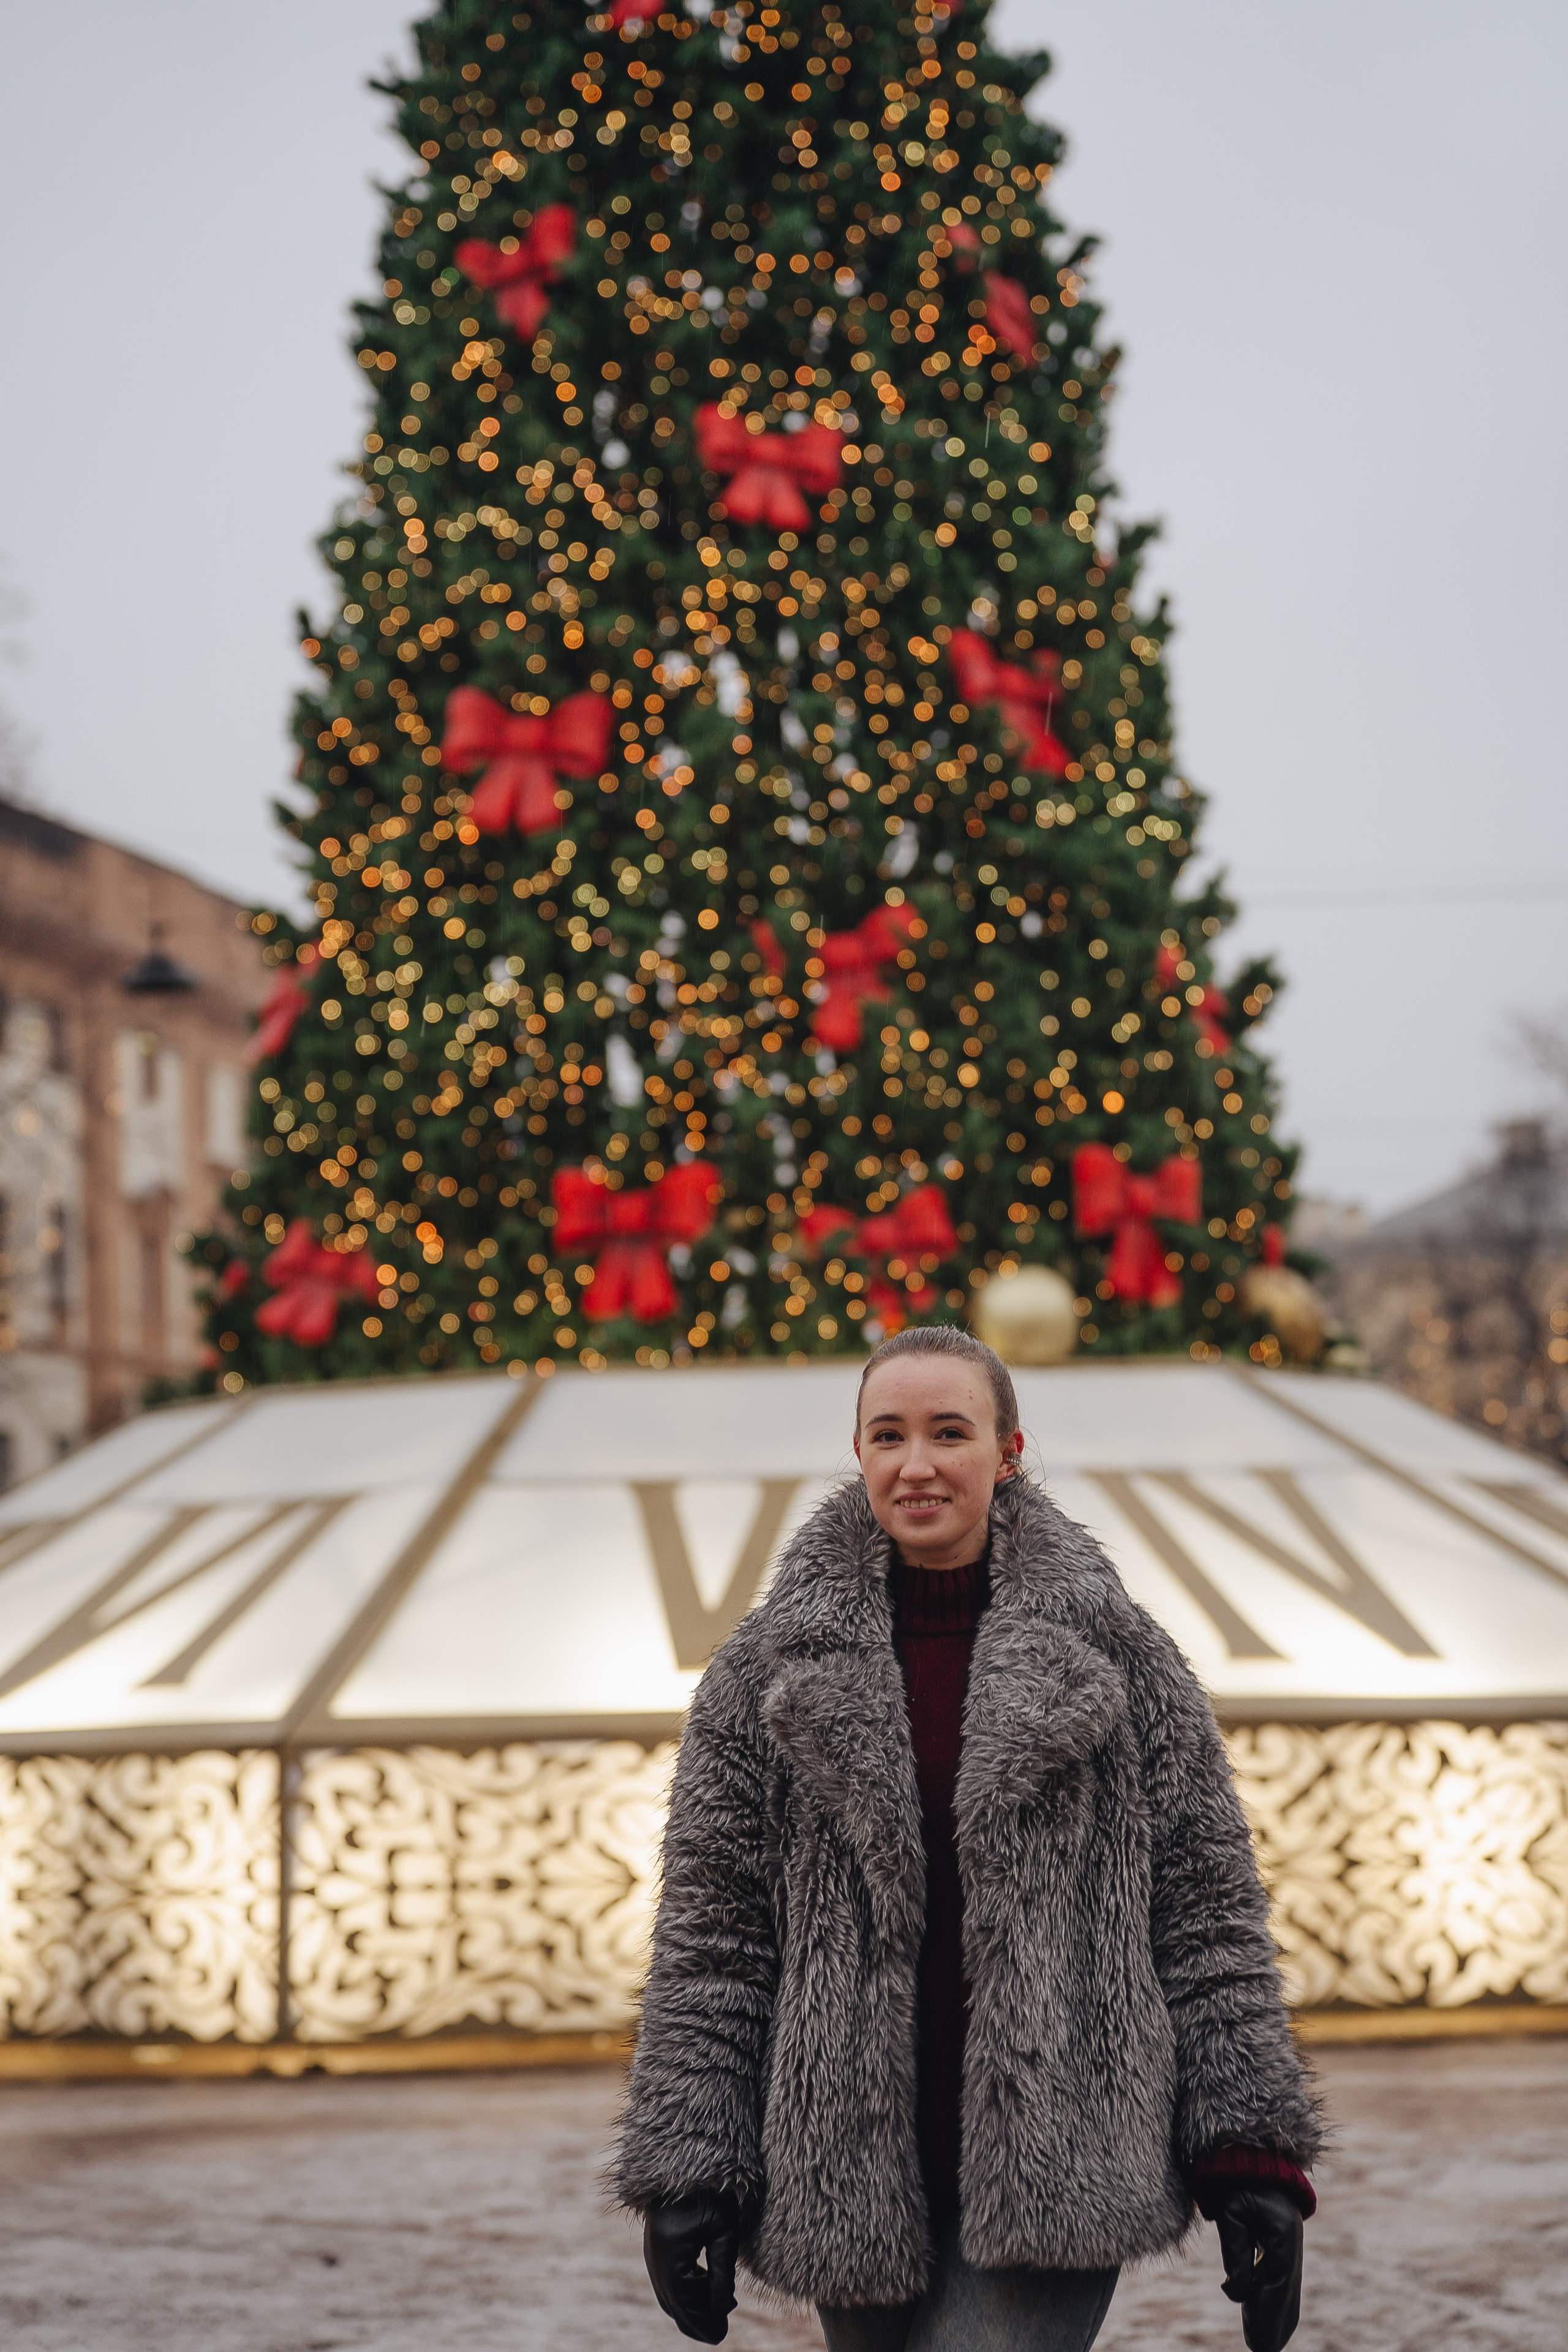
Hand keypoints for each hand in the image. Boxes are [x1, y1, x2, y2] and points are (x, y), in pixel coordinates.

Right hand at [643, 2189, 739, 2343]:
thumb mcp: (723, 2230)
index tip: (722, 2335)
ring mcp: (652, 2253)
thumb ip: (722, 2271)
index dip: (704, 2322)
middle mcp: (655, 2259)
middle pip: (675, 2304)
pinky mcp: (656, 2247)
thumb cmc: (708, 2193)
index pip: (686, 2303)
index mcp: (670, 2255)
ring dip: (691, 2306)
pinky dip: (684, 2291)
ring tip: (717, 2311)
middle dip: (697, 2321)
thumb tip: (722, 2309)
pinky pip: (667, 2280)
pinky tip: (705, 2287)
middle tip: (720, 2332)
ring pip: (669, 2294)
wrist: (682, 2161)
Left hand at [1213, 2185, 1302, 2351]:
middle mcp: (1290, 2244)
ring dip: (1272, 2313)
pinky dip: (1271, 2297)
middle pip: (1285, 2294)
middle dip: (1274, 2324)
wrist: (1247, 2152)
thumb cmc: (1236, 2178)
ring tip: (1261, 2341)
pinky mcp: (1278, 2242)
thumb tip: (1236, 2293)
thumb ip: (1235, 2251)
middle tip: (1261, 2350)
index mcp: (1284, 2237)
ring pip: (1284, 2288)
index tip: (1259, 2345)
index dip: (1268, 2318)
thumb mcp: (1231, 2211)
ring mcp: (1287, 2244)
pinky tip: (1258, 2308)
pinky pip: (1278, 2277)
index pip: (1277, 2288)